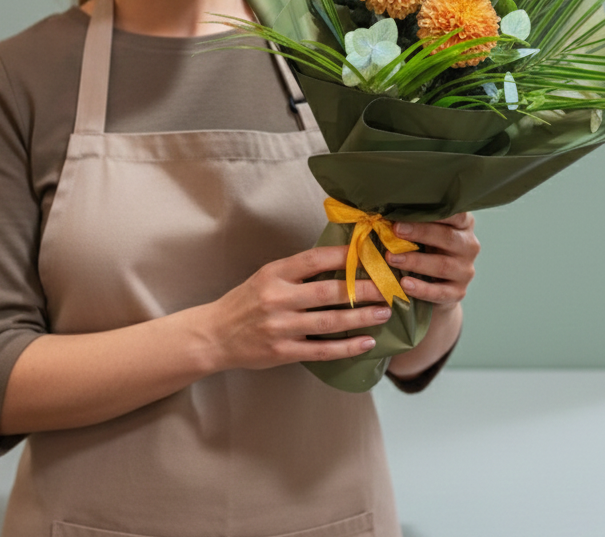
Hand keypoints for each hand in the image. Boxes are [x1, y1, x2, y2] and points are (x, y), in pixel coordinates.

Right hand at [205, 246, 388, 370]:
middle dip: (363, 289)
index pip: (315, 259)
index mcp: (274, 274)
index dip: (345, 256)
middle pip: (329, 291)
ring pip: (330, 322)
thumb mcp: (266, 276)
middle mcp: (278, 298)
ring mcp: (281, 327)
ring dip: (361, 317)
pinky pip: (322, 351)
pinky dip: (347, 347)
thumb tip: (340, 262)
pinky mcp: (284, 352)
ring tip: (384, 311)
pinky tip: (367, 342)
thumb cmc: (246, 302)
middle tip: (389, 286)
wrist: (215, 335)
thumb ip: (297, 271)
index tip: (370, 253)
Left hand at [385, 212, 479, 308]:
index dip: (434, 213)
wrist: (434, 282)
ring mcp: (465, 270)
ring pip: (442, 265)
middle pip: (448, 237)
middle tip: (395, 230)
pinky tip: (404, 284)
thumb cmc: (424, 246)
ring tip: (392, 258)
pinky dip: (421, 289)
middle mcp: (469, 246)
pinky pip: (440, 292)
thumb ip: (415, 220)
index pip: (456, 214)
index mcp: (463, 224)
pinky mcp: (458, 292)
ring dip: (415, 261)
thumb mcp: (424, 230)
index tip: (408, 212)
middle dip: (420, 233)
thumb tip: (389, 211)